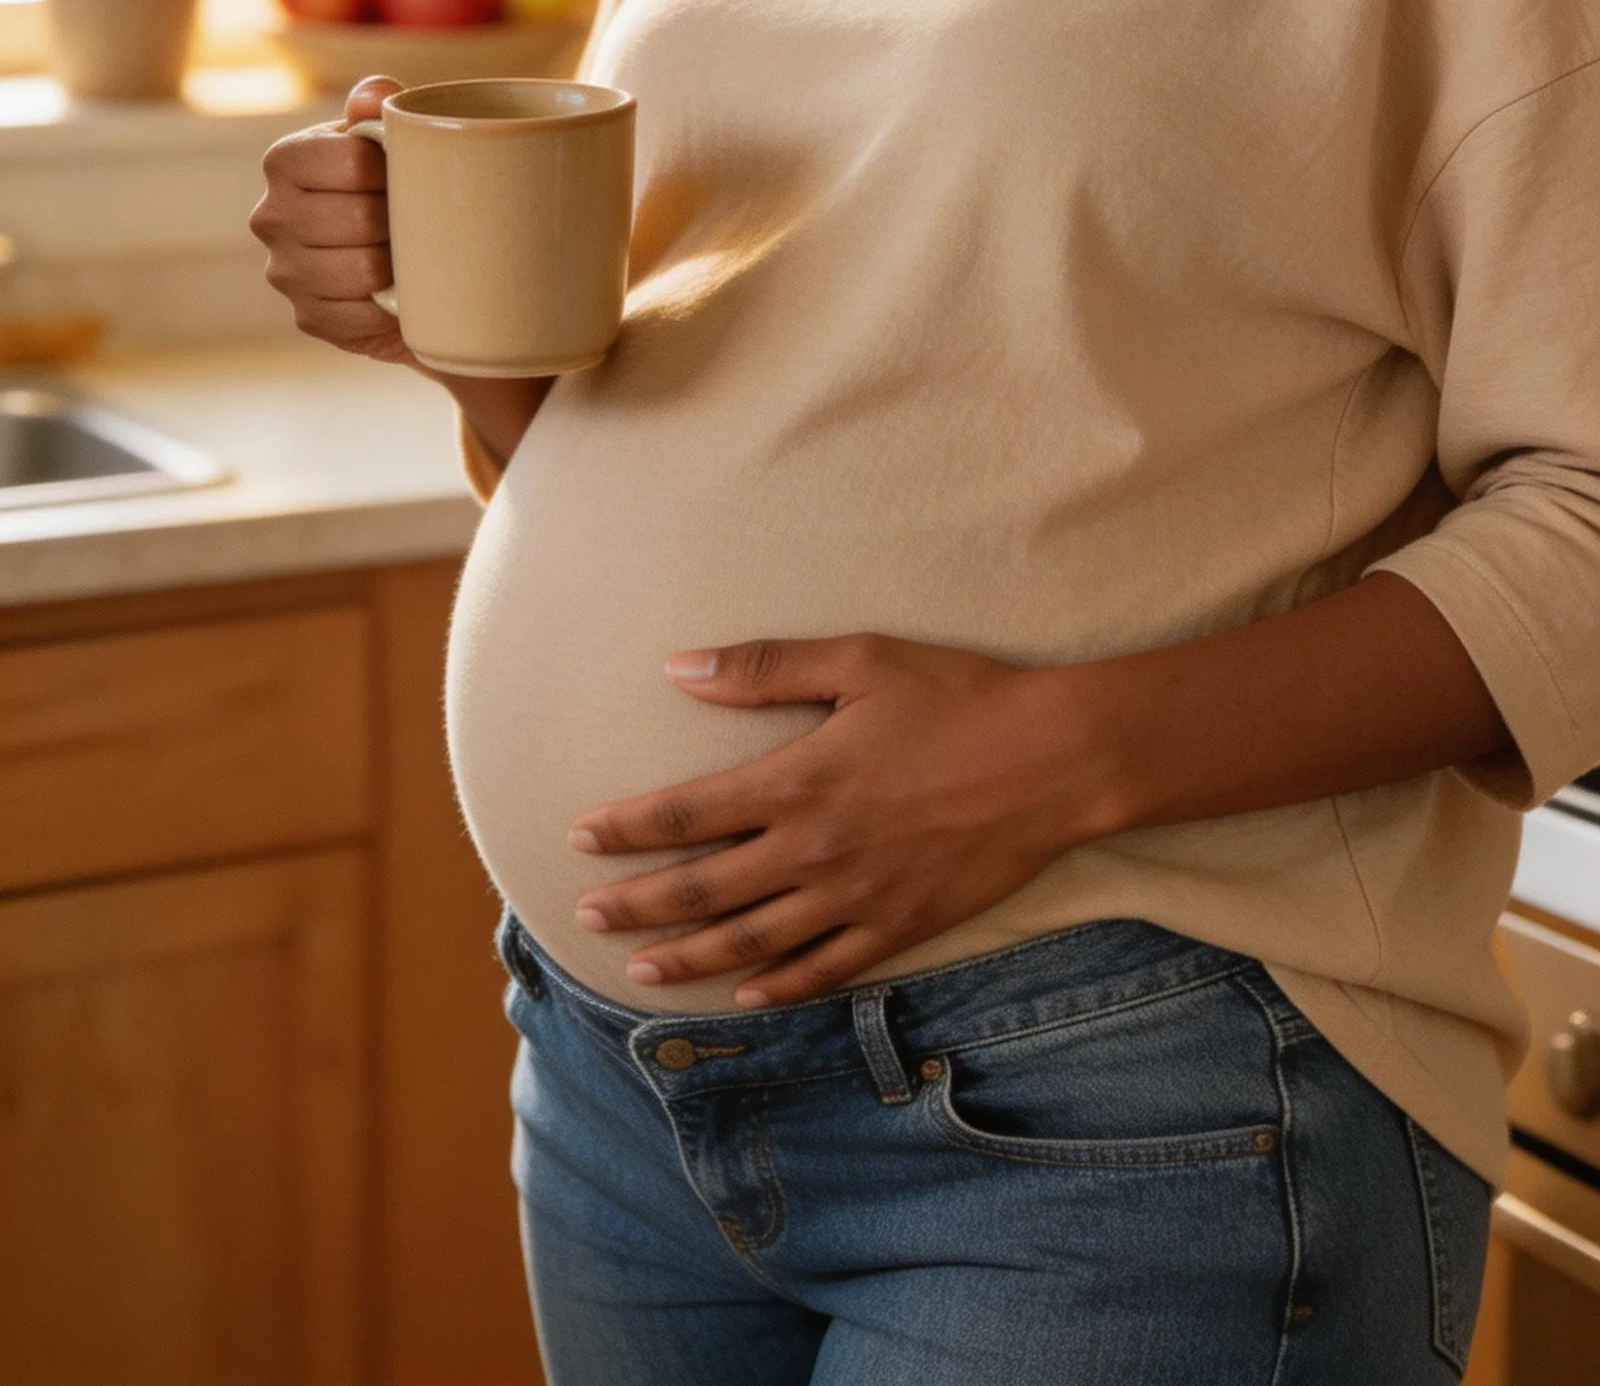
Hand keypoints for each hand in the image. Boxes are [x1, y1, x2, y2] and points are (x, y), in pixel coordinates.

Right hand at [251, 76, 410, 363]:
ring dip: (397, 263)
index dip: (395, 171)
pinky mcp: (307, 317)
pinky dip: (389, 306)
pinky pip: (361, 316)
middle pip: (360, 219)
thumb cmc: (391, 181)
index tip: (406, 175)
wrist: (400, 254)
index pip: (355, 163)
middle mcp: (270, 215)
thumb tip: (373, 98)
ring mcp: (283, 271)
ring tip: (407, 251)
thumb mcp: (385, 133)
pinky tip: (396, 290)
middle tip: (413, 218)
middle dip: (400, 220)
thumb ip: (378, 101)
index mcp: (284, 160)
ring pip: (362, 270)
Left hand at [568, 634, 1121, 1006]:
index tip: (579, 837)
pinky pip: (827, 970)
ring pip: (753, 941)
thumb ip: (764, 669)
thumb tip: (679, 668)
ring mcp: (858, 897)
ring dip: (689, 956)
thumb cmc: (957, 696)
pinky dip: (780, 987)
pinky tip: (746, 994)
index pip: (687, 813)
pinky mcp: (901, 926)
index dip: (627, 829)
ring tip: (638, 968)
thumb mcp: (858, 661)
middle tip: (582, 914)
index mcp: (798, 781)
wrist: (1055, 759)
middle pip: (705, 889)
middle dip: (638, 903)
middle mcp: (816, 850)